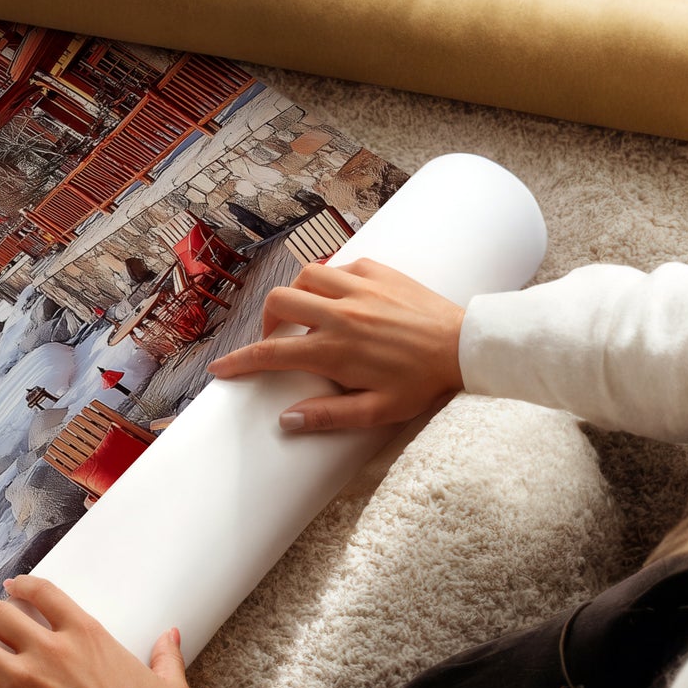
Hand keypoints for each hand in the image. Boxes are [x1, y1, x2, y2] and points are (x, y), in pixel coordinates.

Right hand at [207, 258, 464, 432]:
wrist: (465, 346)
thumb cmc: (423, 383)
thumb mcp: (378, 411)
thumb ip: (329, 416)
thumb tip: (286, 420)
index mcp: (335, 350)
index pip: (271, 354)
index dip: (239, 362)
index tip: (221, 369)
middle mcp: (340, 314)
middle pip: (279, 303)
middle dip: (267, 321)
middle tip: (278, 340)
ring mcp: (359, 288)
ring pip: (305, 277)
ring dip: (297, 295)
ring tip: (308, 315)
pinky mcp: (378, 271)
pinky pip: (339, 266)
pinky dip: (330, 281)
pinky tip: (342, 298)